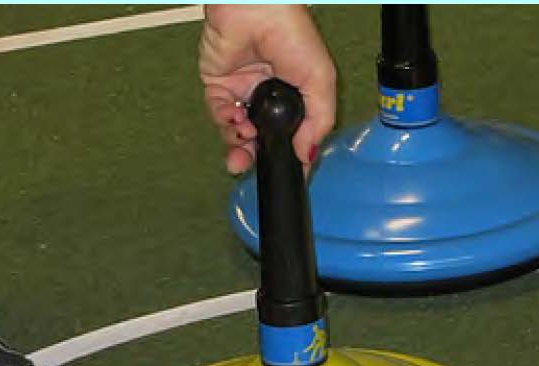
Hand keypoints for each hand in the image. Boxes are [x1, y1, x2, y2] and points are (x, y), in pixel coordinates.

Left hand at [199, 5, 336, 174]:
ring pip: (236, 131)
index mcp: (294, 99)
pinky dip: (224, 121)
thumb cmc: (294, 35)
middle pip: (258, 140)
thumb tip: (306, 156)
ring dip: (238, 142)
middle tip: (250, 167)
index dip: (286, 158)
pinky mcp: (217, 83)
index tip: (286, 176)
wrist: (259, 10)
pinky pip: (217, 113)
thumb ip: (317, 123)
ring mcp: (241, 92)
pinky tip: (235, 119)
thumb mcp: (321, 82)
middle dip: (254, 157)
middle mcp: (267, 98)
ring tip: (244, 140)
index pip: (289, 137)